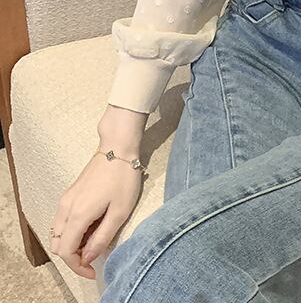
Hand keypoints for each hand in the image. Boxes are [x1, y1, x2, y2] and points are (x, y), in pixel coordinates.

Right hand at [49, 145, 143, 279]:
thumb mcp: (119, 211)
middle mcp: (65, 209)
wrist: (118, 148)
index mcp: (77, 215)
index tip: (93, 271)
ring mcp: (65, 200)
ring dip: (72, 244)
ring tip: (94, 241)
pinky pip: (62, 221)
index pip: (66, 252)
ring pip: (58, 233)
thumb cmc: (123, 178)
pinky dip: (72, 231)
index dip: (77, 267)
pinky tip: (91, 226)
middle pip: (58, 245)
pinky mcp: (69, 194)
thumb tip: (88, 257)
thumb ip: (102, 237)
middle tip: (95, 256)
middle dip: (73, 257)